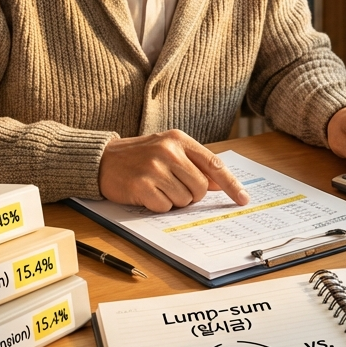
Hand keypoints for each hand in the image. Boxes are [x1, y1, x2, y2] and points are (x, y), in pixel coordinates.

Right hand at [97, 129, 249, 211]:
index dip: (231, 185)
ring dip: (173, 200)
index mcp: (179, 139)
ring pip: (184, 200)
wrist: (102, 160)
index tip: (243, 199)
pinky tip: (146, 193)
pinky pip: (165, 207)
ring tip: (157, 186)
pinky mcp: (141, 185)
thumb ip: (195, 164)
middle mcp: (168, 150)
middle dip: (192, 194)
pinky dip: (158, 205)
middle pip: (201, 188)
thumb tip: (221, 184)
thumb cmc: (140, 156)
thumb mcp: (168, 150)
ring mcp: (154, 168)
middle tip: (173, 186)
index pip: (214, 165)